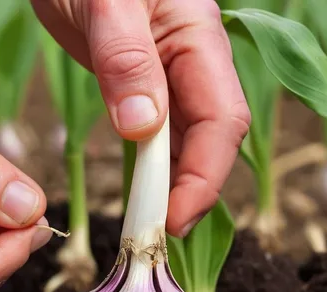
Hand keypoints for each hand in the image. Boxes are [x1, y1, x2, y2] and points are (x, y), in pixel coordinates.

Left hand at [31, 0, 249, 236]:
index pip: (221, 122)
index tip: (174, 218)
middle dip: (192, 191)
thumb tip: (143, 127)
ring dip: (174, 186)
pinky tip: (146, 191)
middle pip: (211, 141)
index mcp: (199, 41)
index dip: (205, 177)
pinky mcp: (150, 88)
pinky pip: (164, 137)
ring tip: (151, 222)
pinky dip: (157, 168)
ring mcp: (174, 79)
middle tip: (158, 232)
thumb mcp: (105, 2)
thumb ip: (126, 59)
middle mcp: (196, 66)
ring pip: (189, 144)